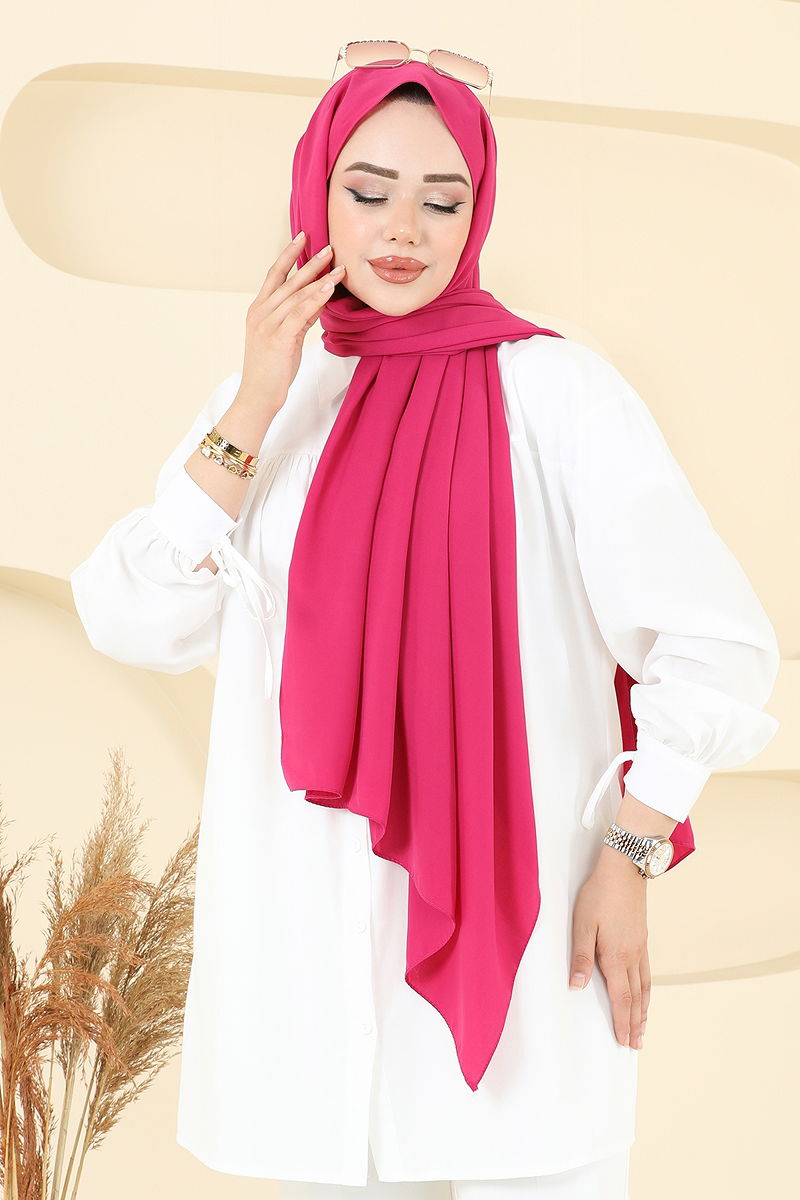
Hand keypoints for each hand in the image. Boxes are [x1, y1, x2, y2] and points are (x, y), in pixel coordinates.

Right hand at [239, 231, 345, 409]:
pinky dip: (316, 299)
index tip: (303, 237)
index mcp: (258, 310)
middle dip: (310, 262)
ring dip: (320, 279)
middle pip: (288, 280)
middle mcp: (260, 312)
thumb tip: (318, 300)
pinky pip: (301, 313)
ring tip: (339, 267)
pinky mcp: (278, 338)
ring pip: (297, 295)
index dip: (289, 254)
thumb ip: (299, 318)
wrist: (258, 397)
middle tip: (330, 247)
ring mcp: (268, 324)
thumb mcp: (286, 338)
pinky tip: (329, 289)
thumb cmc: (272, 370)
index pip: (274, 274)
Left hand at [568, 845, 649, 1049]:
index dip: (622, 1022)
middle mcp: (632, 956)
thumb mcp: (582, 924)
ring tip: (644, 1026)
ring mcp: (640, 946)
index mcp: (616, 956)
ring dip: (644, 1009)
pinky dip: (647, 989)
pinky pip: (647, 971)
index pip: (621, 999)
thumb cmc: (599, 894)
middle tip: (636, 1044)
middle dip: (635, 1022)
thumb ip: (581, 957)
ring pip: (645, 986)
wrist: (624, 869)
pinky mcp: (642, 937)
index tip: (624, 1041)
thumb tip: (577, 986)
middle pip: (636, 997)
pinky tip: (645, 991)